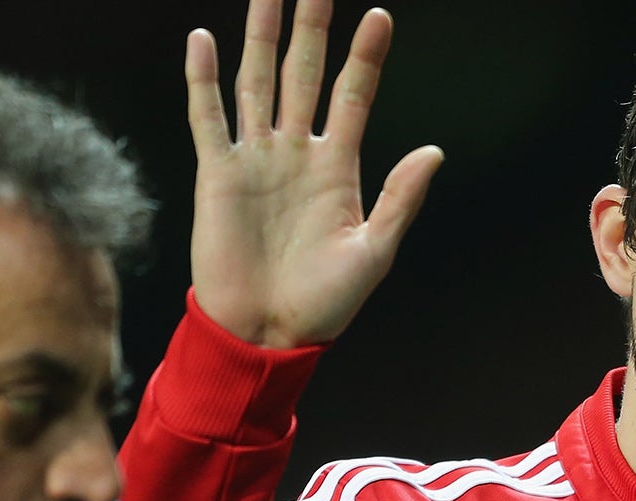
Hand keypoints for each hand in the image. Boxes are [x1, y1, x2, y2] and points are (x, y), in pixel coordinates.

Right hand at [184, 0, 442, 348]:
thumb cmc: (323, 304)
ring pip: (257, 82)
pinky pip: (208, 118)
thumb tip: (434, 152)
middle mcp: (296, 153)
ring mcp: (256, 160)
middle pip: (304, 74)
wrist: (266, 333)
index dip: (366, 57)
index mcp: (338, 168)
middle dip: (311, 27)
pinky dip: (202, 80)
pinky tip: (202, 40)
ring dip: (261, 38)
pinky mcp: (218, 175)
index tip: (381, 17)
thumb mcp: (373, 253)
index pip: (353, 95)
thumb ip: (399, 200)